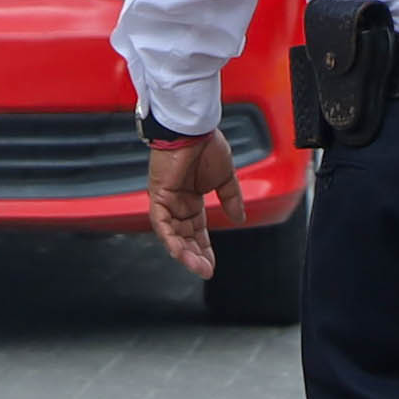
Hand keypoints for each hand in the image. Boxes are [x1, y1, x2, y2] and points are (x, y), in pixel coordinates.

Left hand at [145, 129, 243, 278]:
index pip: (197, 231)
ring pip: (172, 235)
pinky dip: (170, 238)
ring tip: (196, 266)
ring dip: (183, 252)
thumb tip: (240, 217)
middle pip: (185, 237)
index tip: (212, 264)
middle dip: (195, 256)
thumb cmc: (207, 145)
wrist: (195, 128)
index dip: (205, 248)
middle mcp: (178, 204)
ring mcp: (166, 201)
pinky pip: (161, 223)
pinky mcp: (158, 196)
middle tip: (206, 270)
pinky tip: (179, 252)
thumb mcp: (225, 177)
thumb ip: (231, 198)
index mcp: (192, 200)